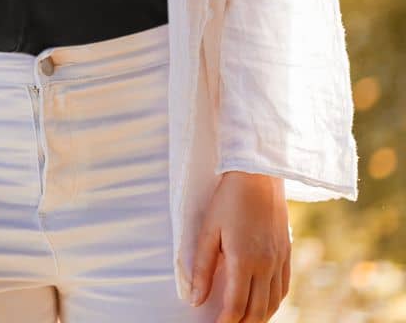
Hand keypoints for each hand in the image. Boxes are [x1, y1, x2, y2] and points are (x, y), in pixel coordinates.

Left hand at [190, 171, 290, 321]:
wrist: (257, 174)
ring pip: (273, 303)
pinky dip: (274, 302)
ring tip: (244, 320)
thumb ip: (202, 268)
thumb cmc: (228, 199)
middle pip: (257, 311)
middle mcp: (265, 264)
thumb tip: (196, 300)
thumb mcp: (208, 230)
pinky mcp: (287, 251)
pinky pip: (284, 287)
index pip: (236, 306)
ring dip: (259, 317)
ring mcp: (279, 259)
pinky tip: (263, 303)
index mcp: (244, 260)